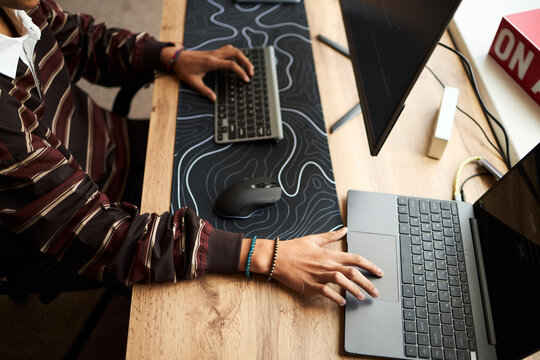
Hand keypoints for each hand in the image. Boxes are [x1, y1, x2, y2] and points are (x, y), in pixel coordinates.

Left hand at [161, 44, 253, 101]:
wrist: (176, 58)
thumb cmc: (183, 69)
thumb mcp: (193, 82)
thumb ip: (204, 91)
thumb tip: (213, 99)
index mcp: (211, 62)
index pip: (231, 65)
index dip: (241, 72)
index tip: (246, 79)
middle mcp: (214, 55)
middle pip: (236, 54)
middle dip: (247, 62)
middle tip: (252, 73)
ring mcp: (214, 52)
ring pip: (234, 50)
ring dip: (243, 57)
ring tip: (248, 67)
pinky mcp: (213, 52)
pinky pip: (228, 49)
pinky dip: (236, 53)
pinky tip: (238, 60)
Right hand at [242, 227, 383, 305]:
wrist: (275, 257)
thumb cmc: (293, 248)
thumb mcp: (314, 239)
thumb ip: (331, 236)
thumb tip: (345, 229)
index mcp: (329, 254)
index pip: (355, 259)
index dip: (370, 266)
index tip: (379, 272)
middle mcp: (326, 264)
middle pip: (352, 272)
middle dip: (368, 282)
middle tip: (377, 292)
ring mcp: (318, 275)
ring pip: (342, 281)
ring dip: (354, 290)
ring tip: (363, 297)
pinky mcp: (309, 285)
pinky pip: (326, 292)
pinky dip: (335, 297)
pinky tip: (342, 302)